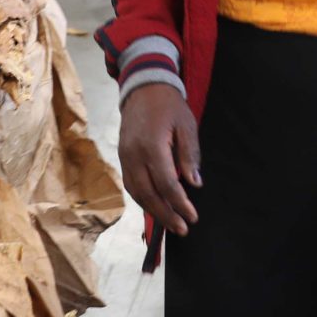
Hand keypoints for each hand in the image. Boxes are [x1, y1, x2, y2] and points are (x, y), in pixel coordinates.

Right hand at [117, 83, 200, 237]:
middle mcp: (134, 155)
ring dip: (153, 210)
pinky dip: (142, 199)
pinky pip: (130, 184)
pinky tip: (155, 207)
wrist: (143, 87)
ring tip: (170, 223)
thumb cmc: (169, 105)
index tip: (192, 216)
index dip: (180, 203)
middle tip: (182, 229)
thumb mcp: (187, 125)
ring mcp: (125, 157)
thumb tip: (194, 183)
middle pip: (148, 194)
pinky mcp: (122, 157)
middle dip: (165, 214)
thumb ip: (189, 155)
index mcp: (152, 146)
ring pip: (136, 192)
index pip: (166, 184)